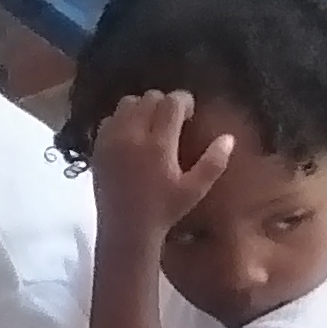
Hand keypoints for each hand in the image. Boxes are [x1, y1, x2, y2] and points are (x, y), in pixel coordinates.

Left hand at [87, 89, 236, 240]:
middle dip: (164, 103)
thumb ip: (213, 163)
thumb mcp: (194, 190)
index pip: (172, 103)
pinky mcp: (98, 147)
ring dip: (142, 107)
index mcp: (159, 145)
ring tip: (151, 124)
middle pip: (149, 98)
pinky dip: (122, 119)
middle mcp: (133, 136)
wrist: (125, 230)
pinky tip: (131, 135)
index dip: (184, 100)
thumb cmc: (164, 211)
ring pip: (127, 103)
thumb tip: (228, 138)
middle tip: (173, 119)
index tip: (190, 112)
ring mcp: (112, 140)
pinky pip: (109, 119)